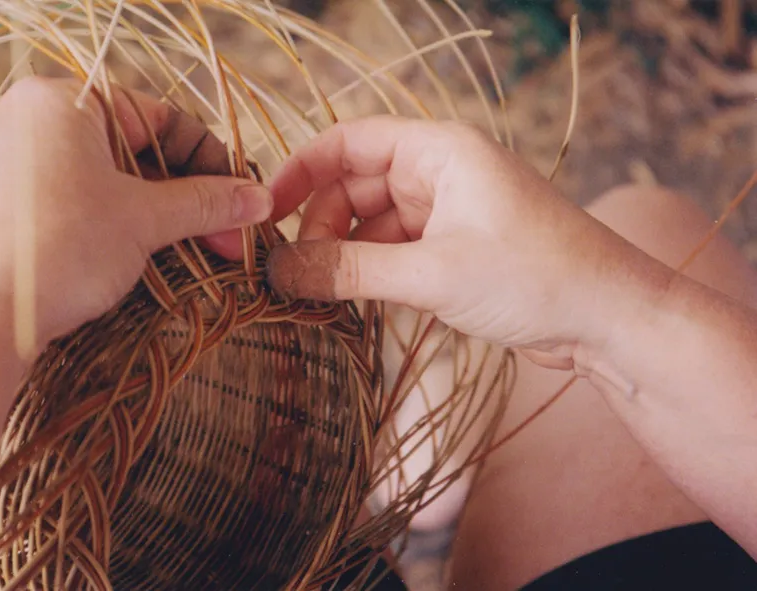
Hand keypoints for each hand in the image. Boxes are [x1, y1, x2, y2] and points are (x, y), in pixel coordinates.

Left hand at [0, 76, 271, 353]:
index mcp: (61, 101)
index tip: (239, 199)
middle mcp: (18, 120)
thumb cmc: (59, 250)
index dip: (210, 161)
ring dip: (141, 217)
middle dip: (179, 198)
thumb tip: (259, 199)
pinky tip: (112, 264)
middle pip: (124, 152)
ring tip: (175, 256)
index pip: (158, 118)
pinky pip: (49, 206)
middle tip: (220, 239)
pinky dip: (91, 228)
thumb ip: (205, 203)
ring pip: (87, 182)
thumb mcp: (143, 221)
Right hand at [265, 116, 672, 369]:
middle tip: (296, 273)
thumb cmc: (535, 278)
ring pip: (372, 224)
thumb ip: (352, 272)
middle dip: (322, 226)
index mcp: (440, 151)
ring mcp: (448, 214)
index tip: (266, 210)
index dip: (301, 170)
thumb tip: (280, 272)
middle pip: (355, 186)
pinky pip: (394, 252)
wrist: (610, 321)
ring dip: (344, 255)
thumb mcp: (433, 274)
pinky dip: (370, 273)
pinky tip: (352, 303)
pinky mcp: (454, 251)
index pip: (350, 142)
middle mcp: (441, 174)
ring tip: (321, 295)